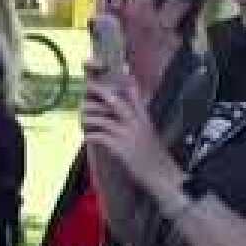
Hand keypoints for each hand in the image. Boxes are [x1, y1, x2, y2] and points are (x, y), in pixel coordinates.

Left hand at [81, 72, 180, 197]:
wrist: (163, 175)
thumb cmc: (154, 156)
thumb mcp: (148, 132)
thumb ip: (138, 119)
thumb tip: (125, 110)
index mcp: (144, 117)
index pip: (134, 93)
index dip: (123, 81)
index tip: (117, 71)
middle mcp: (137, 123)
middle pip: (116, 101)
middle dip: (100, 92)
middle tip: (87, 87)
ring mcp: (129, 135)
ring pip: (104, 119)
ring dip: (90, 117)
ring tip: (82, 118)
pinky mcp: (121, 148)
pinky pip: (101, 137)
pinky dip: (91, 135)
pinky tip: (86, 137)